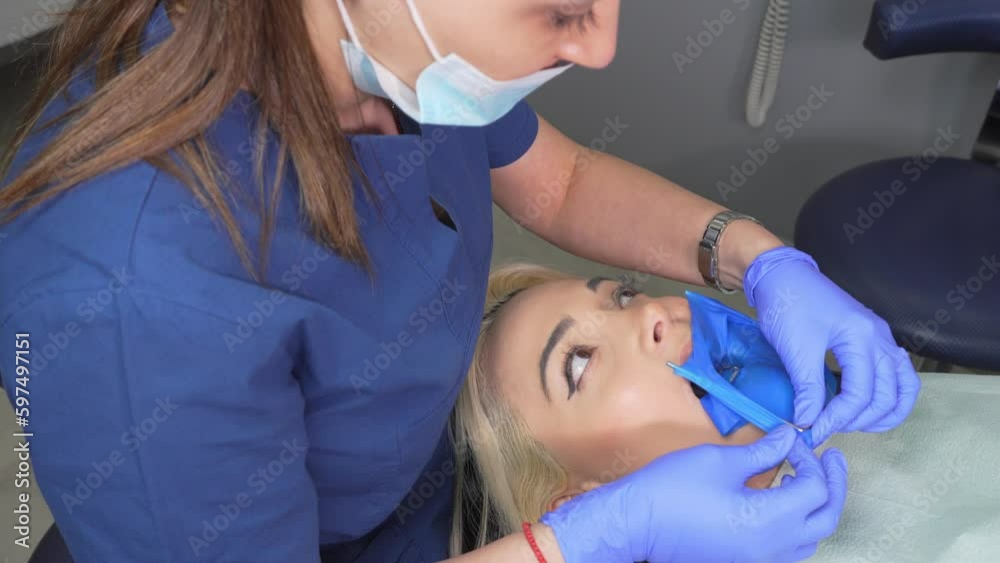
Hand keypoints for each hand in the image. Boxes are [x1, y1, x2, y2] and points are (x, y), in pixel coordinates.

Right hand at [540, 426, 847, 562]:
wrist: (636, 524)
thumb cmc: (671, 490)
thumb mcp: (719, 460)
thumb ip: (762, 451)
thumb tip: (788, 438)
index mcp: (769, 519)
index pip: (815, 487)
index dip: (810, 458)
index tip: (792, 441)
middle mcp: (772, 547)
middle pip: (825, 518)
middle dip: (832, 485)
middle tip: (828, 459)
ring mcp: (759, 560)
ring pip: (810, 539)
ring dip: (817, 508)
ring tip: (807, 480)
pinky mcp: (745, 562)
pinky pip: (788, 550)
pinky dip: (797, 526)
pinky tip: (783, 505)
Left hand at [744, 246, 920, 443]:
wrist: (782, 274)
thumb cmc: (787, 304)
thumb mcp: (795, 348)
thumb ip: (807, 389)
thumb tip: (808, 423)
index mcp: (862, 337)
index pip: (860, 394)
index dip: (836, 420)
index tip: (812, 433)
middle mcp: (880, 338)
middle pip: (888, 395)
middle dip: (859, 420)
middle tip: (828, 429)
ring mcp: (880, 337)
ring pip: (904, 386)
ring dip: (884, 412)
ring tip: (854, 424)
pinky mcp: (872, 338)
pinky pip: (895, 373)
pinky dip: (886, 394)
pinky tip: (865, 404)